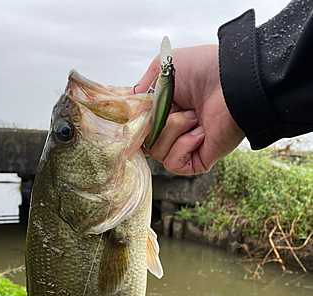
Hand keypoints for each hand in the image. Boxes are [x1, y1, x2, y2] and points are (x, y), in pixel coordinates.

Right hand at [134, 45, 244, 174]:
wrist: (232, 81)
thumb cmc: (204, 69)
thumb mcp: (162, 69)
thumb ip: (141, 88)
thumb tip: (126, 105)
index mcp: (166, 111)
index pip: (139, 128)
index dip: (136, 124)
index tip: (137, 115)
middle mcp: (174, 131)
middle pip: (144, 142)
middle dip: (155, 123)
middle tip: (176, 107)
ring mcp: (186, 147)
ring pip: (157, 153)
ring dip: (173, 130)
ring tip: (194, 116)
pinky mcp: (198, 161)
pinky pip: (174, 164)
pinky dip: (182, 146)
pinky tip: (199, 132)